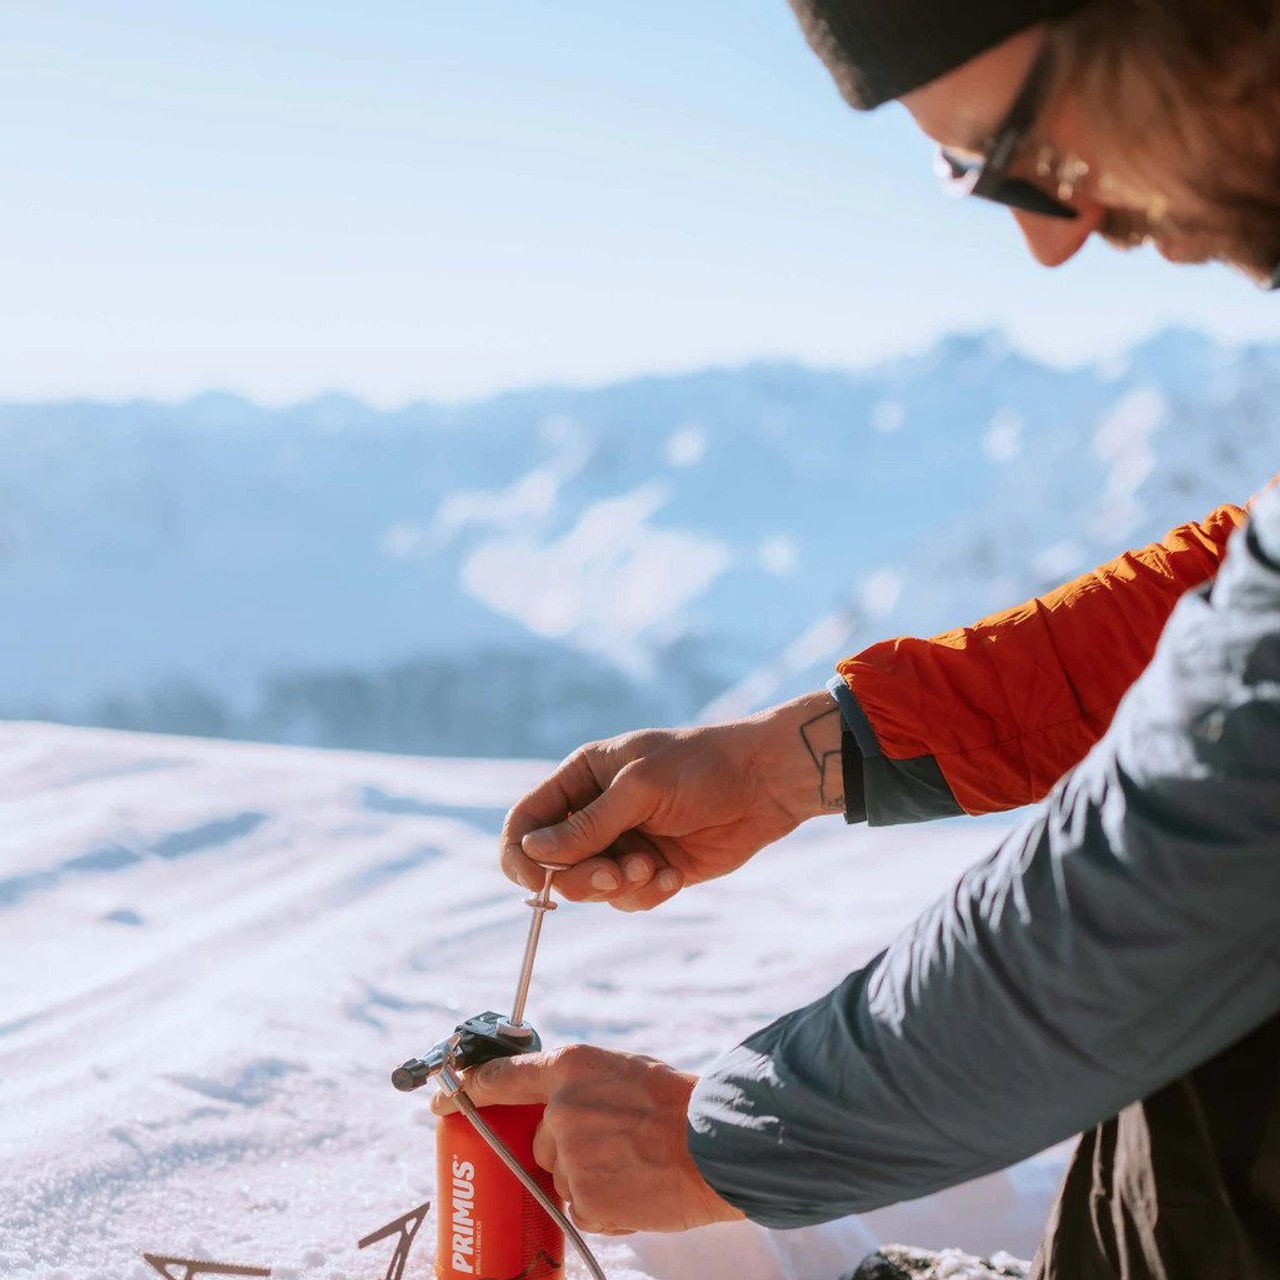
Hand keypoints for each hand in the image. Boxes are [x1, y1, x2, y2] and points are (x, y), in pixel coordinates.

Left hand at [430, 1045, 744, 1234]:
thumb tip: (553, 1105)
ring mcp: (569, 1158)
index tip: (441, 1098)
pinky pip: (579, 1208)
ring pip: (560, 1175)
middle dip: (564, 1147)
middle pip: (538, 1139)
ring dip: (588, 1177)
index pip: (499, 1076)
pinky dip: (603, 1204)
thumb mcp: (622, 1071)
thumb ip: (581, 1086)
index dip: (464, 1088)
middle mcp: (561, 1110)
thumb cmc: (677, 1103)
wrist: (716, 1145)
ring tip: (633, 1164)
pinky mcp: (584, 1201)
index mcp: (570, 1067)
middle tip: (610, 1144)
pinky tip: (636, 1187)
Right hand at [501, 690, 846, 909]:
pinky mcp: (652, 869)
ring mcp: (623, 843)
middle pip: (554, 865)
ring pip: (591, 889)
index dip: (520, 853)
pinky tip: (675, 875)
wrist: (764, 783)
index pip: (527, 820)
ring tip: (653, 868)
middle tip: (617, 874)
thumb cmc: (701, 767)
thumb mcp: (641, 788)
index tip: (535, 879)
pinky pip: (629, 900)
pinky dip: (648, 894)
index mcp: (582, 778)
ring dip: (619, 887)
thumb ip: (588, 824)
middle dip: (582, 877)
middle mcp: (595, 813)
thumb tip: (534, 852)